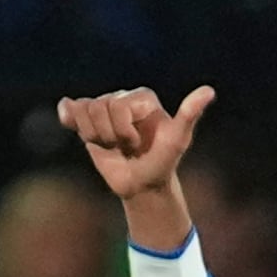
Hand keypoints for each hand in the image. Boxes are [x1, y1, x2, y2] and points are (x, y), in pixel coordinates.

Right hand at [59, 85, 216, 219]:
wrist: (142, 185)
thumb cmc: (162, 163)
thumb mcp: (177, 140)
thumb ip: (189, 115)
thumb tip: (209, 91)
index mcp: (142, 97)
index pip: (117, 105)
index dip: (123, 131)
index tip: (139, 144)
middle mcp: (122, 97)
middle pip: (98, 107)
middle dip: (110, 135)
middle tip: (125, 147)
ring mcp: (104, 109)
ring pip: (83, 111)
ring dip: (96, 136)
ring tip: (113, 146)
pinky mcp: (87, 122)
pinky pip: (70, 109)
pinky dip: (67, 116)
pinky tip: (68, 121)